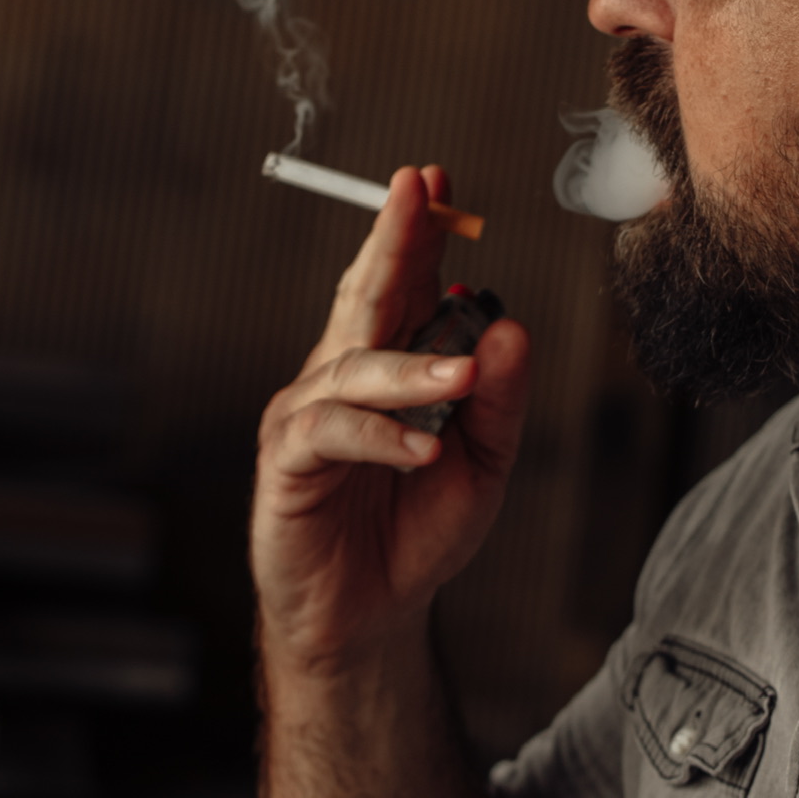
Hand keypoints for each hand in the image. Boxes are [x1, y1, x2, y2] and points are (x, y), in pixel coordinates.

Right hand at [251, 165, 529, 671]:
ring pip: (355, 368)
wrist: (371, 618)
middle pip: (364, 296)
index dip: (415, 233)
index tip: (435, 180)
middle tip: (415, 194)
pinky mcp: (287, 465)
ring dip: (411, 367)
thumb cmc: (418, 533)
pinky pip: (330, 433)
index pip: (401, 285)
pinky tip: (421, 448)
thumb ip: (498, 398)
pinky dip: (379, 435)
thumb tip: (511, 326)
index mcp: (384, 366)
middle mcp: (339, 376)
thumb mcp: (483, 464)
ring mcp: (307, 417)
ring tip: (461, 377)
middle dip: (390, 241)